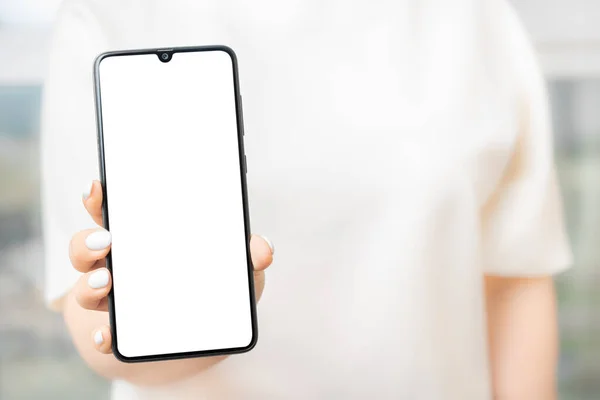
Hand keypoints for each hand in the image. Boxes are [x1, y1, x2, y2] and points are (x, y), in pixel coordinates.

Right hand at [70, 180, 274, 354]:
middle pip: (89, 245)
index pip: (115, 213)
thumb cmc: (213, 294)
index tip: (99, 187)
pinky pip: (101, 334)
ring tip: (109, 283)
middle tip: (107, 240)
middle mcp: (121, 266)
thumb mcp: (238, 274)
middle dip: (89, 240)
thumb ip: (249, 259)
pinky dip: (103, 335)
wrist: (202, 341)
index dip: (100, 198)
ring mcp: (114, 300)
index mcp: (144, 241)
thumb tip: (263, 248)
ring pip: (86, 286)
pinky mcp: (117, 333)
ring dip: (91, 284)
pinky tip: (111, 336)